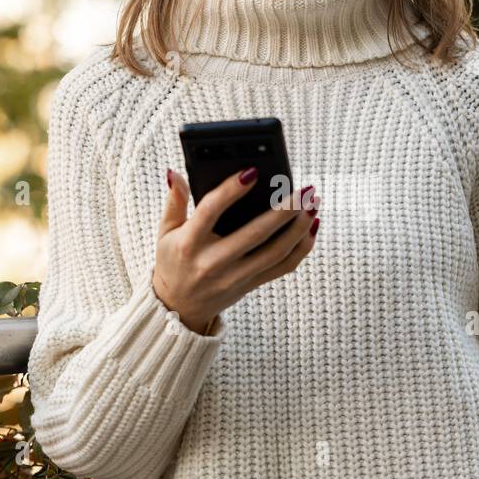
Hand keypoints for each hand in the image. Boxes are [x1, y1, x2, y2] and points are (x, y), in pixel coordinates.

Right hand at [153, 167, 319, 333]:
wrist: (179, 307)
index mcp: (189, 244)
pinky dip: (301, 248)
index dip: (230, 191)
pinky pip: (283, 267)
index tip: (252, 172)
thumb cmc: (173, 261)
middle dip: (284, 210)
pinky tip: (311, 226)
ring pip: (275, 253)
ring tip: (313, 204)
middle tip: (304, 189)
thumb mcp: (165, 232)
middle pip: (255, 234)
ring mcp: (235, 277)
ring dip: (299, 228)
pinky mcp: (251, 285)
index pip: (210, 212)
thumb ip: (174, 201)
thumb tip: (176, 173)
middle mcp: (213, 262)